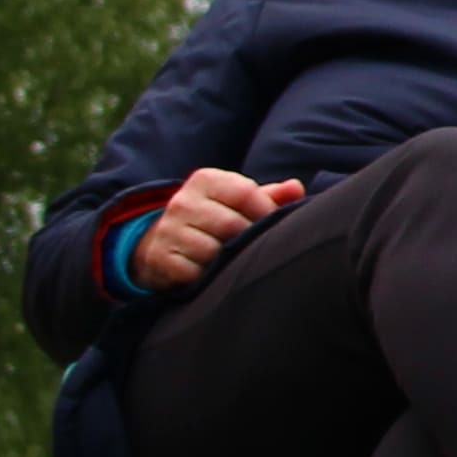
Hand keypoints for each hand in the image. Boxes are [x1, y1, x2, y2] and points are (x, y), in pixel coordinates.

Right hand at [134, 166, 301, 290]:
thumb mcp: (237, 200)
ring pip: (213, 250)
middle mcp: (183, 201)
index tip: (272, 224)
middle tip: (252, 248)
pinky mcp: (160, 257)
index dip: (266, 212)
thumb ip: (269, 195)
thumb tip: (296, 188)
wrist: (161, 241)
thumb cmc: (213, 218)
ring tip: (230, 260)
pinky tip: (208, 273)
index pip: (245, 193)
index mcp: (206, 180)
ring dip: (226, 260)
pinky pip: (193, 272)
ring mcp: (168, 229)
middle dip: (247, 239)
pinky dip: (205, 276)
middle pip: (232, 224)